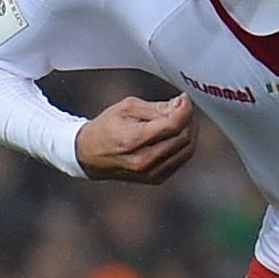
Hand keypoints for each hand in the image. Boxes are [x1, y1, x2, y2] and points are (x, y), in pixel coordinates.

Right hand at [75, 94, 196, 183]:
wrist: (89, 155)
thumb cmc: (105, 129)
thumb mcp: (126, 108)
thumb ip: (156, 108)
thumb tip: (179, 105)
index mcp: (133, 140)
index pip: (172, 125)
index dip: (184, 109)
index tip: (183, 99)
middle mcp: (144, 161)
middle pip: (183, 138)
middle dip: (187, 118)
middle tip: (181, 106)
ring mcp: (152, 173)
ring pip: (187, 150)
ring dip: (189, 131)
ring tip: (179, 118)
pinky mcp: (156, 178)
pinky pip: (181, 159)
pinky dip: (184, 144)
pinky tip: (175, 134)